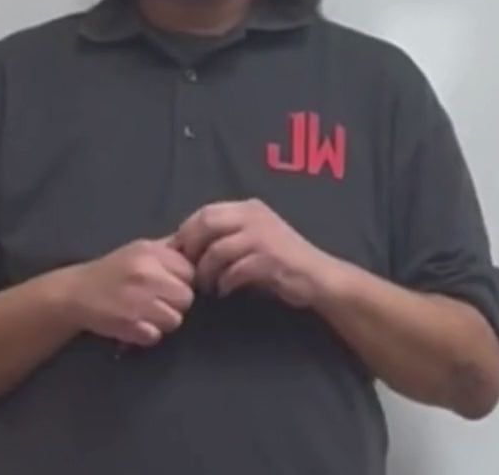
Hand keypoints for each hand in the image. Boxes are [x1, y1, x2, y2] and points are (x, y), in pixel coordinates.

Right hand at [65, 237, 195, 347]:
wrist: (76, 292)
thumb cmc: (113, 269)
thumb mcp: (139, 249)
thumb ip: (168, 249)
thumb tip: (198, 248)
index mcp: (151, 252)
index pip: (190, 271)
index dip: (183, 280)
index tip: (170, 284)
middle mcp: (146, 273)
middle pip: (186, 297)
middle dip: (176, 302)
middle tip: (159, 301)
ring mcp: (138, 300)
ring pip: (175, 320)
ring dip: (163, 321)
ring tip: (147, 313)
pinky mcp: (129, 324)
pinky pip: (156, 336)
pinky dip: (148, 334)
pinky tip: (136, 324)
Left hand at [176, 199, 330, 307]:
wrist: (320, 276)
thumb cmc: (281, 261)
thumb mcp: (253, 239)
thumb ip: (226, 236)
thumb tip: (185, 246)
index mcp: (248, 208)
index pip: (205, 211)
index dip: (186, 232)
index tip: (178, 254)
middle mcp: (254, 216)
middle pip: (207, 223)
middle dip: (191, 248)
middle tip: (187, 270)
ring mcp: (263, 236)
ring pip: (217, 249)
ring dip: (205, 271)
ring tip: (206, 286)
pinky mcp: (269, 260)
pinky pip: (235, 271)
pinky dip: (224, 283)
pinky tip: (225, 291)